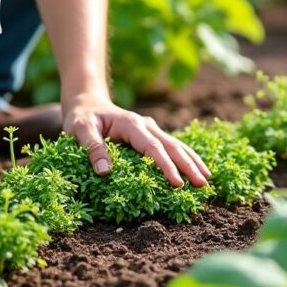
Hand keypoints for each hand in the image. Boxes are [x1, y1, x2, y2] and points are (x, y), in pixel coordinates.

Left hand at [63, 93, 210, 187]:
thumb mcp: (79, 129)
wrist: (87, 102)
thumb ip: (92, 148)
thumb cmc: (81, 117)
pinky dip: (186, 158)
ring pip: (177, 145)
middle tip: (203, 184)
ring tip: (207, 179)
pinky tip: (196, 169)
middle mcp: (146, 125)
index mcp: (132, 125)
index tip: (177, 184)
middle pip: (172, 146)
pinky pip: (172, 147)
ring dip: (192, 161)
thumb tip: (105, 171)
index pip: (153, 148)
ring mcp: (151, 129)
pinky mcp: (151, 136)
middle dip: (189, 165)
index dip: (166, 166)